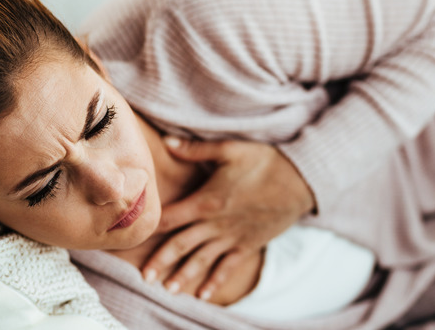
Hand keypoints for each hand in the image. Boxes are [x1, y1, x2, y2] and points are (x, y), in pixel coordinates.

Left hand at [142, 137, 315, 300]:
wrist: (302, 180)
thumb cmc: (265, 162)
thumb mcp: (229, 150)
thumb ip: (195, 149)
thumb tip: (167, 142)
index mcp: (206, 201)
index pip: (169, 218)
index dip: (148, 227)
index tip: (132, 237)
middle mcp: (215, 224)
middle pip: (181, 245)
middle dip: (161, 261)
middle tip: (144, 277)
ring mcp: (232, 237)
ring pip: (202, 260)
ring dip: (183, 275)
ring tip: (167, 290)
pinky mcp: (248, 244)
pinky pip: (228, 267)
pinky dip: (215, 281)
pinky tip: (203, 294)